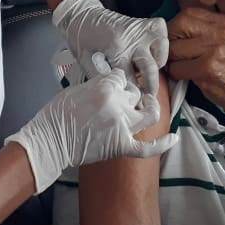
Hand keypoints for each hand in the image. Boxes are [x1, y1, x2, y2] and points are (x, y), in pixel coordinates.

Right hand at [6, 69, 178, 191]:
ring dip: (151, 108)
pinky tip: (174, 137)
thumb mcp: (77, 88)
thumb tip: (112, 83)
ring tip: (149, 106)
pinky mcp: (121, 146)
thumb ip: (99, 84)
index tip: (113, 84)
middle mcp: (118, 105)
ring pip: (150, 114)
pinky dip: (163, 143)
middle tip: (121, 99)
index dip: (118, 80)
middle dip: (130, 95)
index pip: (122, 77)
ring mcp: (122, 126)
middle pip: (136, 93)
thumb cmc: (57, 114)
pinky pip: (148, 147)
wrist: (50, 140)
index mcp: (105, 88)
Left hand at [53, 0, 167, 95]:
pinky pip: (162, 34)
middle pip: (150, 68)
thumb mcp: (87, 63)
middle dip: (151, 86)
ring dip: (158, 64)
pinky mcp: (145, 22)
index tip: (137, 103)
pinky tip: (152, 53)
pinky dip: (160, 45)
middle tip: (148, 96)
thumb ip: (102, 78)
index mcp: (115, 50)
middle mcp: (131, 39)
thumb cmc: (83, 41)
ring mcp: (141, 30)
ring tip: (150, 71)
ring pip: (161, 50)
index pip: (130, 79)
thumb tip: (117, 94)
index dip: (133, 94)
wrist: (82, 16)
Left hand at [166, 7, 224, 112]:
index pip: (187, 14)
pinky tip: (186, 76)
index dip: (174, 27)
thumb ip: (201, 30)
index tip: (173, 39)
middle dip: (169, 42)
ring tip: (183, 67)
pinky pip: (177, 68)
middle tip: (172, 54)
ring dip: (172, 61)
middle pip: (179, 26)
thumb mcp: (222, 41)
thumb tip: (167, 29)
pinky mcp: (208, 68)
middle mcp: (222, 32)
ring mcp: (215, 49)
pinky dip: (176, 74)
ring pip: (174, 49)